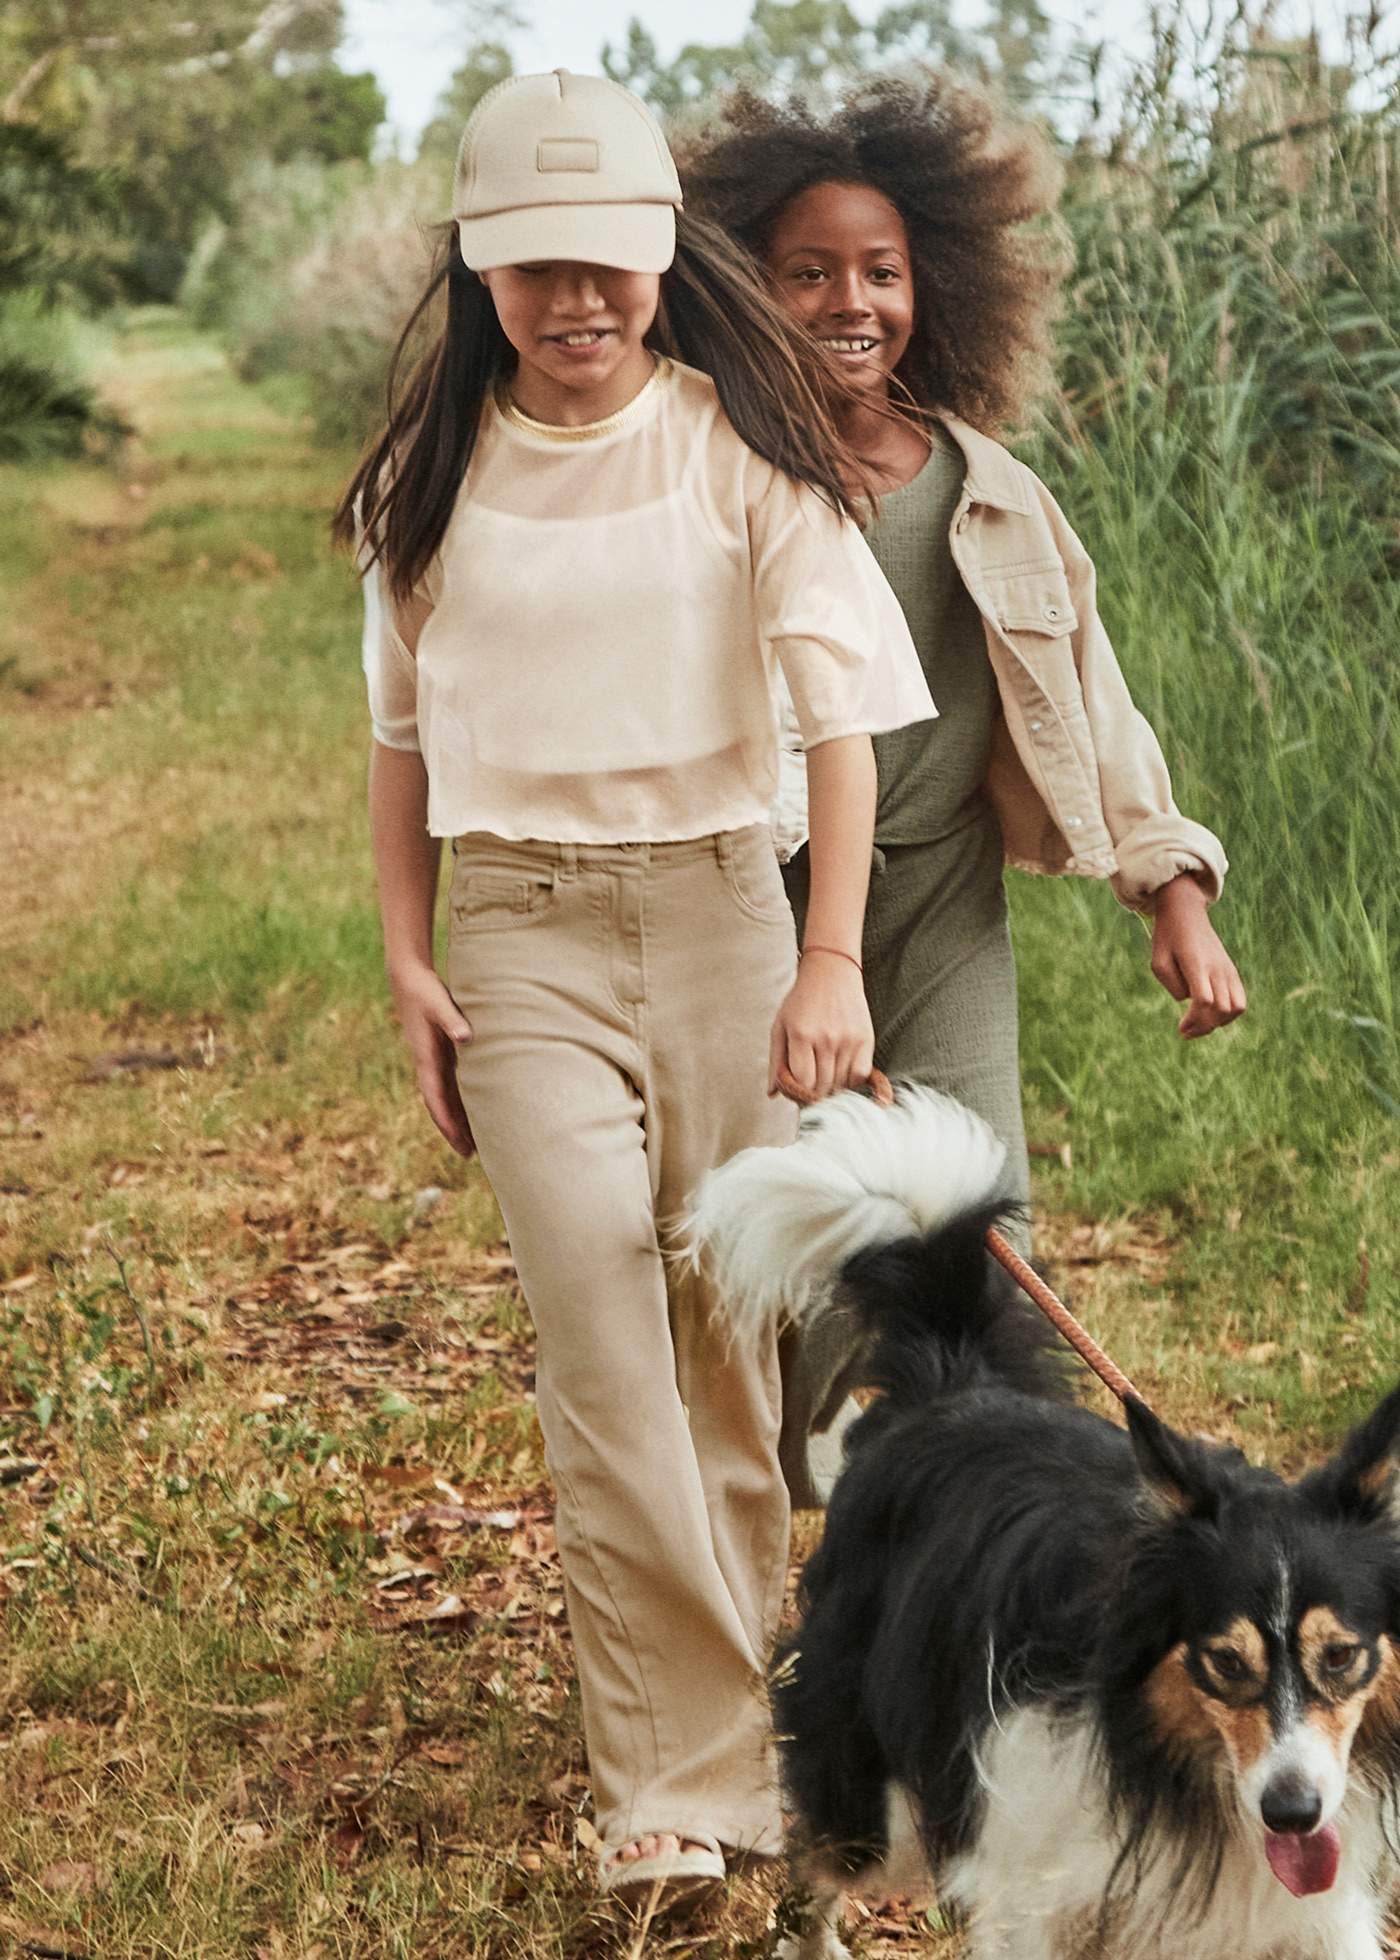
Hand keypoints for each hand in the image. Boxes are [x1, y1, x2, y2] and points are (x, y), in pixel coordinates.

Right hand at [389, 959, 476, 1155]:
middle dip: (453, 1130)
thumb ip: (453, 1020)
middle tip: (470, 1155)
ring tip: (474, 1141)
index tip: (460, 1143)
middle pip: (440, 1106)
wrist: (407, 977)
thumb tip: (466, 1038)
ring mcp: (432, 1061)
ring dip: (457, 1118)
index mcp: (426, 1059)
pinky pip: (449, 1083)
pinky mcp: (438, 1053)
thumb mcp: (440, 1003)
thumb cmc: (425, 990)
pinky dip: (459, 1100)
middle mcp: (427, 1065)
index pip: (436, 1099)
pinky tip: (473, 1108)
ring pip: (444, 1097)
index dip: (448, 1123)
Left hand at [769, 950, 874, 1102]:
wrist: (832, 972)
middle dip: (813, 1095)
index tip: (796, 1094)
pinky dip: (850, 1082)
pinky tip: (840, 1075)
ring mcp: (848, 1039)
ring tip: (823, 1080)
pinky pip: (860, 1075)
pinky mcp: (866, 1039)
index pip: (803, 1082)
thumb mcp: (780, 1026)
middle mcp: (827, 1038)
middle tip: (809, 1090)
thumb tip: (772, 1094)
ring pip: (841, 1084)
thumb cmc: (801, 1001)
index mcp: (801, 1035)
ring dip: (831, 1090)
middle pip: (822, 1087)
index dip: (798, 1094)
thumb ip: (776, 1061)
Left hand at [1149, 876, 1246, 1039]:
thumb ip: (1172, 985)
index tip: (1180, 1027)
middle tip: (1185, 1031)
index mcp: (1196, 963)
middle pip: (1221, 1009)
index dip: (1194, 1019)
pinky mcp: (1232, 970)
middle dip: (1204, 1027)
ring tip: (1200, 1026)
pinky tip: (1212, 1016)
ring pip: (1237, 1007)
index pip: (1204, 1000)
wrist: (1186, 913)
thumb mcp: (1158, 961)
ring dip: (1219, 1023)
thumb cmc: (1167, 938)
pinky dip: (1229, 1014)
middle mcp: (1216, 967)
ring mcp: (1227, 969)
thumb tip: (1189, 1000)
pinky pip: (1240, 1000)